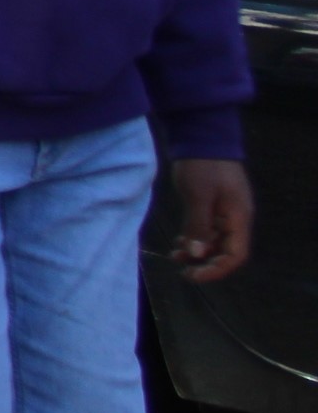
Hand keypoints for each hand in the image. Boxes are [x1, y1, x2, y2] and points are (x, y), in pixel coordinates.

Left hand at [167, 158, 253, 283]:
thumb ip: (199, 225)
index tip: (194, 275)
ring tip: (175, 255)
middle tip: (181, 268)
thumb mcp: (198, 196)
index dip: (217, 270)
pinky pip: (206, 229)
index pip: (235, 255)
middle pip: (225, 251)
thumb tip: (197, 254)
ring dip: (196, 251)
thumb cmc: (203, 165)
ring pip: (213, 241)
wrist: (202, 137)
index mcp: (238, 218)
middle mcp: (235, 218)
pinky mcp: (212, 205)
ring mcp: (224, 212)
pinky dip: (194, 238)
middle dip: (204, 262)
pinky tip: (178, 241)